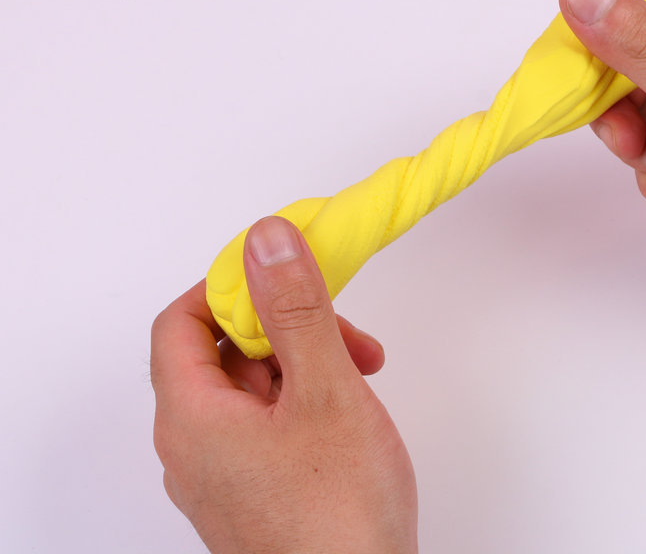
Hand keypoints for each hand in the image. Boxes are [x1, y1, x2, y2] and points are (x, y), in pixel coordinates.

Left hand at [151, 216, 417, 553]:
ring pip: (252, 385)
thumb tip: (265, 237)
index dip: (225, 287)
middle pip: (222, 351)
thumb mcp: (323, 390)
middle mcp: (194, 447)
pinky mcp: (255, 491)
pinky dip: (306, 397)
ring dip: (305, 359)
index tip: (278, 274)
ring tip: (361, 368)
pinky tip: (349, 406)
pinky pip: (267, 421)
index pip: (178, 322)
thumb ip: (294, 308)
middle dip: (284, 324)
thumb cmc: (339, 515)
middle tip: (341, 329)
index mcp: (190, 419)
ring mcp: (224, 474)